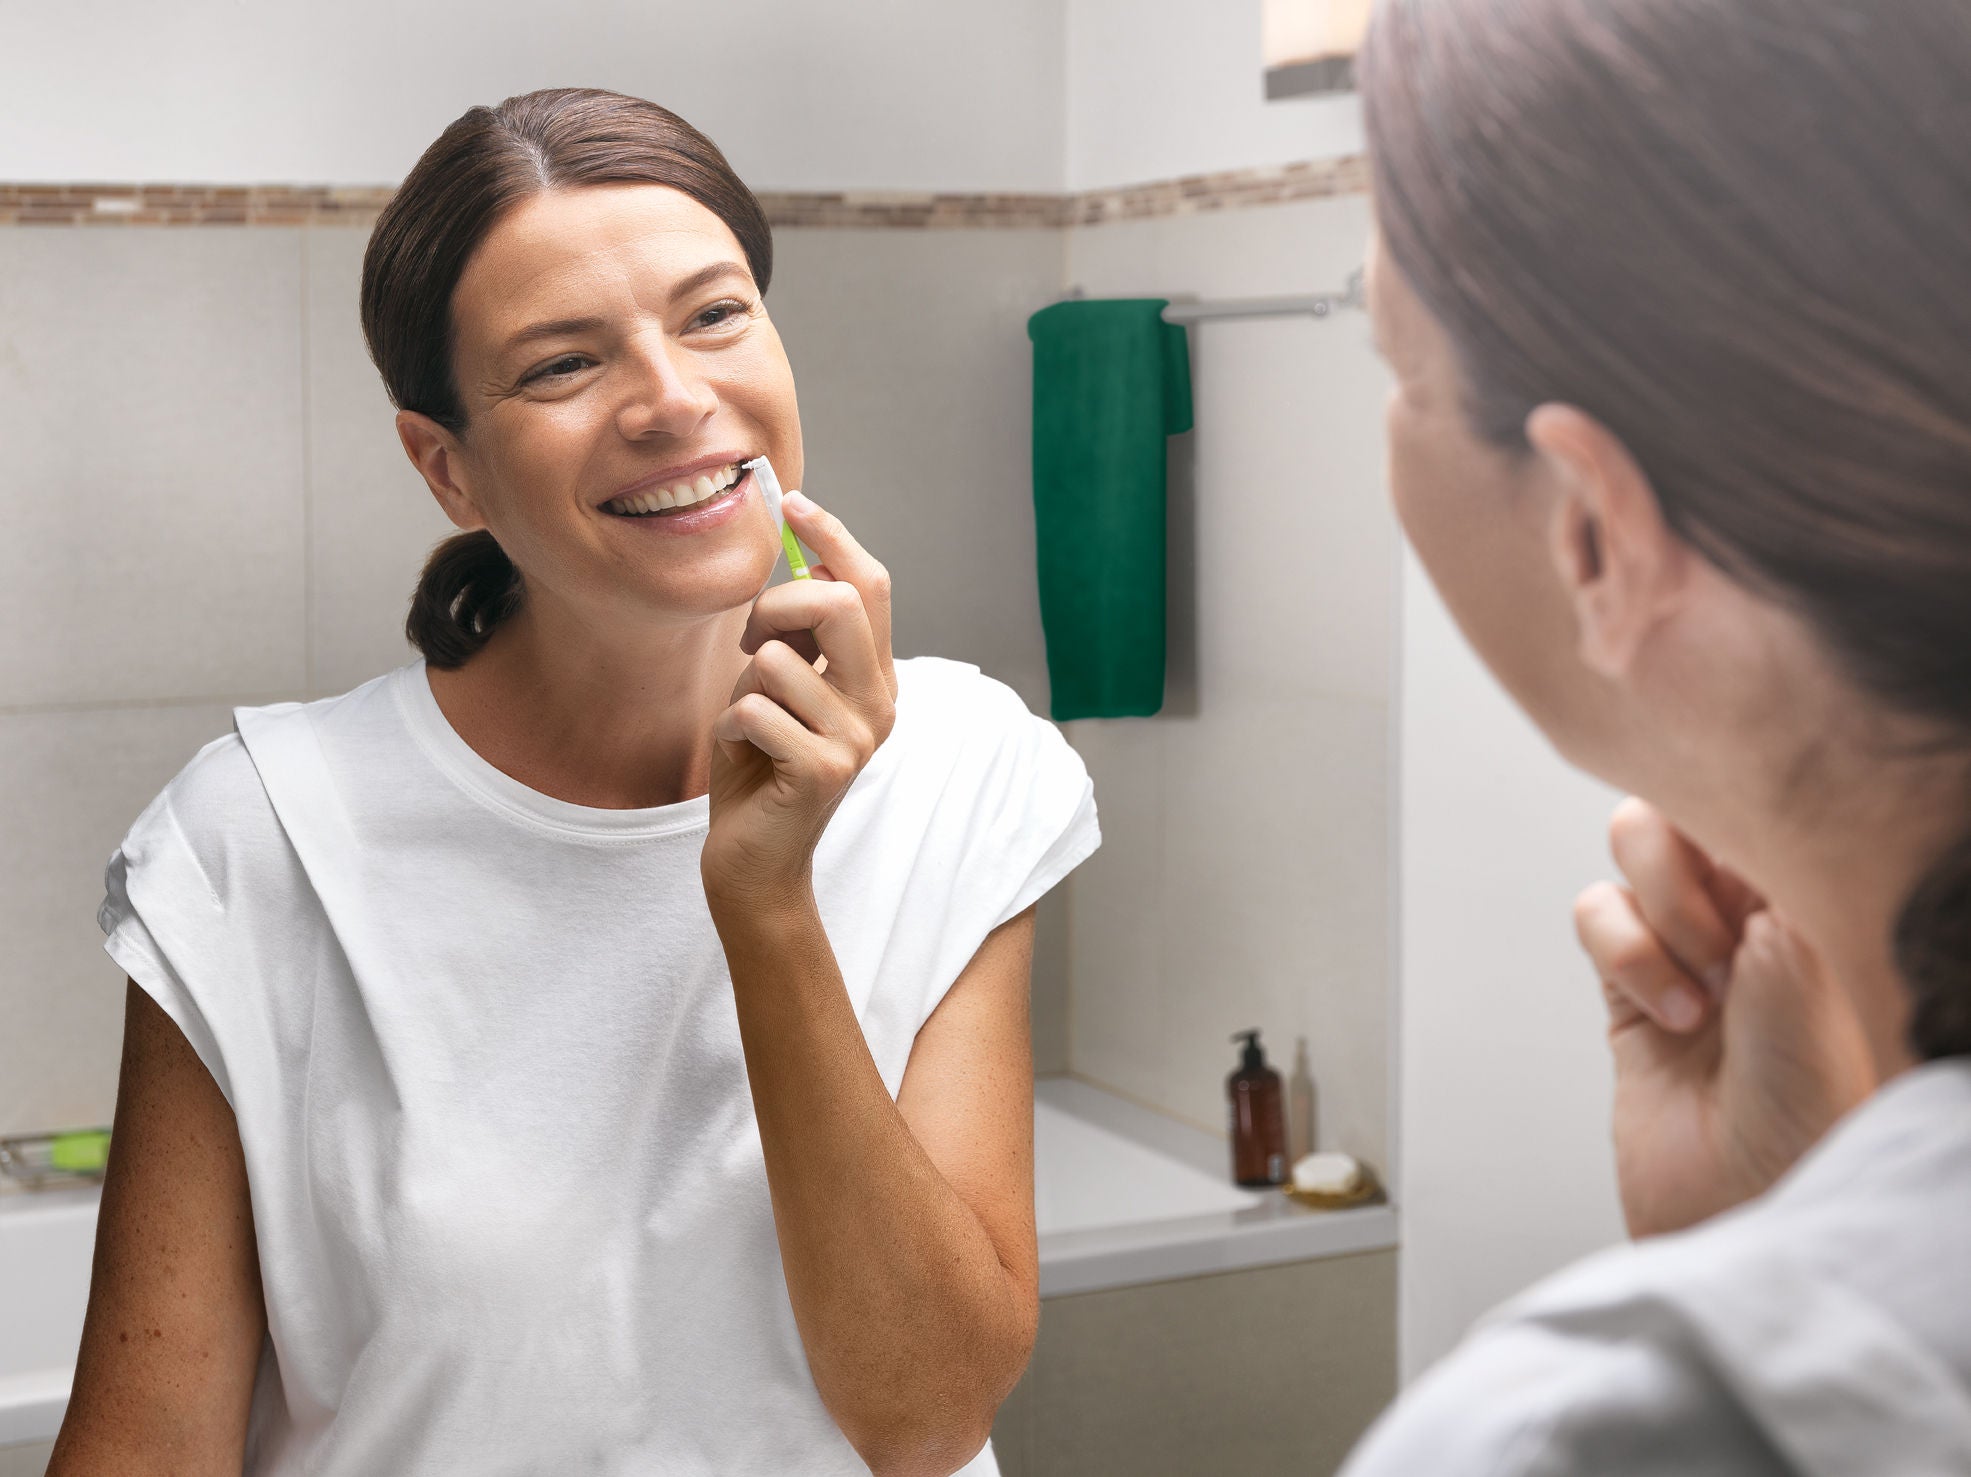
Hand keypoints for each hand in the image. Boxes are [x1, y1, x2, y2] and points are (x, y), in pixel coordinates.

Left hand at [701, 493, 897, 909]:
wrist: (755, 859)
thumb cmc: (760, 767)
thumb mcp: (782, 687)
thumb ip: (799, 636)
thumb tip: (804, 561)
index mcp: (876, 676)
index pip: (870, 584)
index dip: (832, 535)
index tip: (791, 501)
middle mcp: (880, 702)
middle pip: (837, 602)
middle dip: (774, 605)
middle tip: (748, 641)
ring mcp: (857, 738)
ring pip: (777, 659)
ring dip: (740, 685)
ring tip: (747, 722)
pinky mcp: (824, 769)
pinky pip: (753, 708)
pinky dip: (727, 726)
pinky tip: (738, 754)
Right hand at [1574, 798, 1876, 1237]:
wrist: (1755, 1196)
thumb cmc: (1811, 1098)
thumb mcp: (1806, 951)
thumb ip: (1755, 862)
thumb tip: (1710, 800)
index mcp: (1812, 888)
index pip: (1748, 795)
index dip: (1722, 805)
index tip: (1725, 845)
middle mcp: (1749, 909)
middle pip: (1676, 811)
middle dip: (1683, 872)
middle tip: (1722, 942)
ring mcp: (1684, 947)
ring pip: (1628, 862)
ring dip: (1655, 920)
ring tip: (1702, 990)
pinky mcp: (1626, 988)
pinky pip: (1596, 918)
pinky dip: (1621, 955)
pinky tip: (1666, 1012)